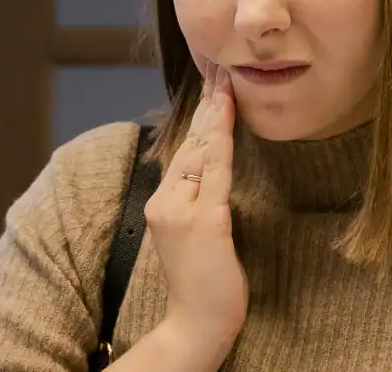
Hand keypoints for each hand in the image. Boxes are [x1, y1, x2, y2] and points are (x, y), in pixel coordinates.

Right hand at [144, 62, 247, 358]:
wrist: (196, 325)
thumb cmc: (203, 283)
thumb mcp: (194, 233)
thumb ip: (198, 200)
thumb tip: (212, 168)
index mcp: (162, 202)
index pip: (184, 149)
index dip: (199, 115)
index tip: (211, 84)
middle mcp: (165, 201)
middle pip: (191, 143)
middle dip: (208, 104)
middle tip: (220, 67)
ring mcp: (182, 212)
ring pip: (202, 152)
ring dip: (216, 114)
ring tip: (226, 81)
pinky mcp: (205, 223)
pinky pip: (217, 173)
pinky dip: (223, 141)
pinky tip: (229, 117)